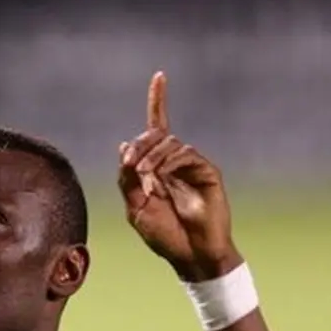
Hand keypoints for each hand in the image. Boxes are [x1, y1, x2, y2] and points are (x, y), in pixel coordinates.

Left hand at [118, 72, 241, 281]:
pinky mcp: (208, 172)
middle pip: (156, 135)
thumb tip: (123, 145)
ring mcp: (192, 166)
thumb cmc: (164, 236)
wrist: (190, 255)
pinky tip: (161, 178)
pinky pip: (186, 154)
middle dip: (140, 146)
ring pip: (169, 143)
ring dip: (151, 158)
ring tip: (146, 181)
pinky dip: (169, 163)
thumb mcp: (135, 208)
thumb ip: (127, 178)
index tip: (160, 75)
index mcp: (156, 169)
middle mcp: (175, 163)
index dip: (158, 101)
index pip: (156, 129)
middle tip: (131, 167)